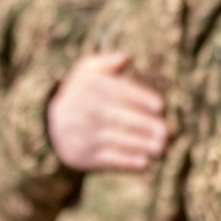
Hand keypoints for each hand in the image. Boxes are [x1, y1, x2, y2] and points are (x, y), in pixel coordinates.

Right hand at [47, 52, 166, 172]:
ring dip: (141, 145)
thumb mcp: (87, 72)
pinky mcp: (82, 156)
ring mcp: (83, 135)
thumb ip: (106, 62)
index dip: (141, 98)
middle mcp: (84, 111)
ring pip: (116, 140)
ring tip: (161, 147)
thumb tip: (126, 58)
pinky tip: (144, 162)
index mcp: (89, 88)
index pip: (119, 92)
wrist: (52, 125)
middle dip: (146, 125)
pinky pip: (107, 160)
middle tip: (167, 131)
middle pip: (120, 118)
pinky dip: (127, 162)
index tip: (161, 106)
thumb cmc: (82, 94)